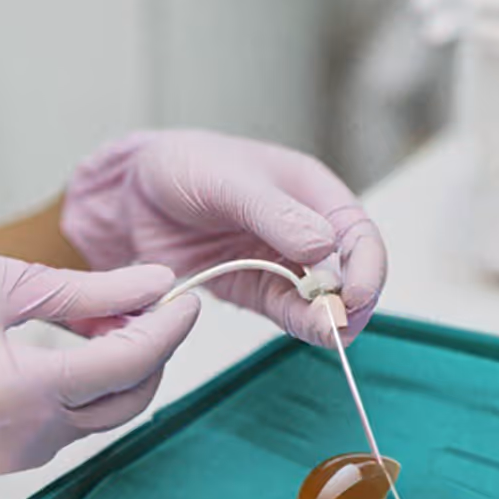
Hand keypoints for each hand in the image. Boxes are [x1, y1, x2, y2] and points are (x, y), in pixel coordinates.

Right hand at [0, 255, 198, 472]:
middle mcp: (22, 438)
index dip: (167, 329)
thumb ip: (88, 290)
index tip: (188, 297)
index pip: (123, 365)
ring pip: (106, 414)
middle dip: (153, 348)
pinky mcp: (13, 458)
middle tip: (151, 298)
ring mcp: (18, 457)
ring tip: (112, 310)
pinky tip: (86, 343)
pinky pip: (76, 423)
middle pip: (127, 398)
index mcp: (14, 391)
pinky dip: (93, 384)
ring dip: (124, 365)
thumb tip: (156, 284)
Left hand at [62, 130, 385, 346]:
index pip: (358, 233)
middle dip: (354, 300)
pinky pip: (286, 312)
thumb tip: (325, 247)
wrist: (130, 194)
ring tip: (326, 333)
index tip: (358, 293)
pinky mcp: (253, 289)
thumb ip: (275, 214)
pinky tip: (308, 332)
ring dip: (329, 318)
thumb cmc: (182, 165)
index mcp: (311, 192)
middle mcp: (305, 229)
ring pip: (322, 299)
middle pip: (350, 272)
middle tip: (343, 323)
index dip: (367, 264)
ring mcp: (279, 263)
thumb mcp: (229, 181)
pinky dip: (300, 324)